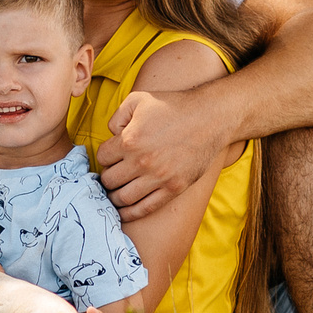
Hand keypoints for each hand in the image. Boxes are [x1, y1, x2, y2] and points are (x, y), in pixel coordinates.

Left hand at [97, 90, 224, 221]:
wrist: (210, 118)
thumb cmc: (174, 107)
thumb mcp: (139, 99)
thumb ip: (117, 116)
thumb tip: (111, 135)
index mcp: (130, 140)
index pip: (102, 158)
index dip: (105, 156)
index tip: (111, 157)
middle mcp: (142, 161)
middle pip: (109, 180)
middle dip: (107, 177)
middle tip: (112, 175)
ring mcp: (159, 177)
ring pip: (123, 198)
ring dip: (114, 197)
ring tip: (114, 193)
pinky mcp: (174, 188)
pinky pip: (146, 208)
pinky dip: (131, 213)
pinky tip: (124, 211)